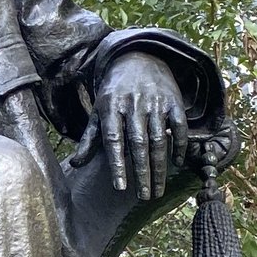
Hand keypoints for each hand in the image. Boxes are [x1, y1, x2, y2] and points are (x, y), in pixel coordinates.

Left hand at [94, 51, 187, 205]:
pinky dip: (180, 146)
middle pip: (138, 144)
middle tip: (144, 197)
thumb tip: (76, 165)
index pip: (113, 141)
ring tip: (157, 190)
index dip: (117, 164)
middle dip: (142, 172)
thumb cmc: (115, 94)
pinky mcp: (174, 101)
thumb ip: (89, 139)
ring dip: (160, 167)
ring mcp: (155, 102)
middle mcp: (133, 105)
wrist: (139, 59)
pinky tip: (178, 164)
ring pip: (159, 139)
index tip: (120, 187)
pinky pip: (180, 127)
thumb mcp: (98, 112)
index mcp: (111, 108)